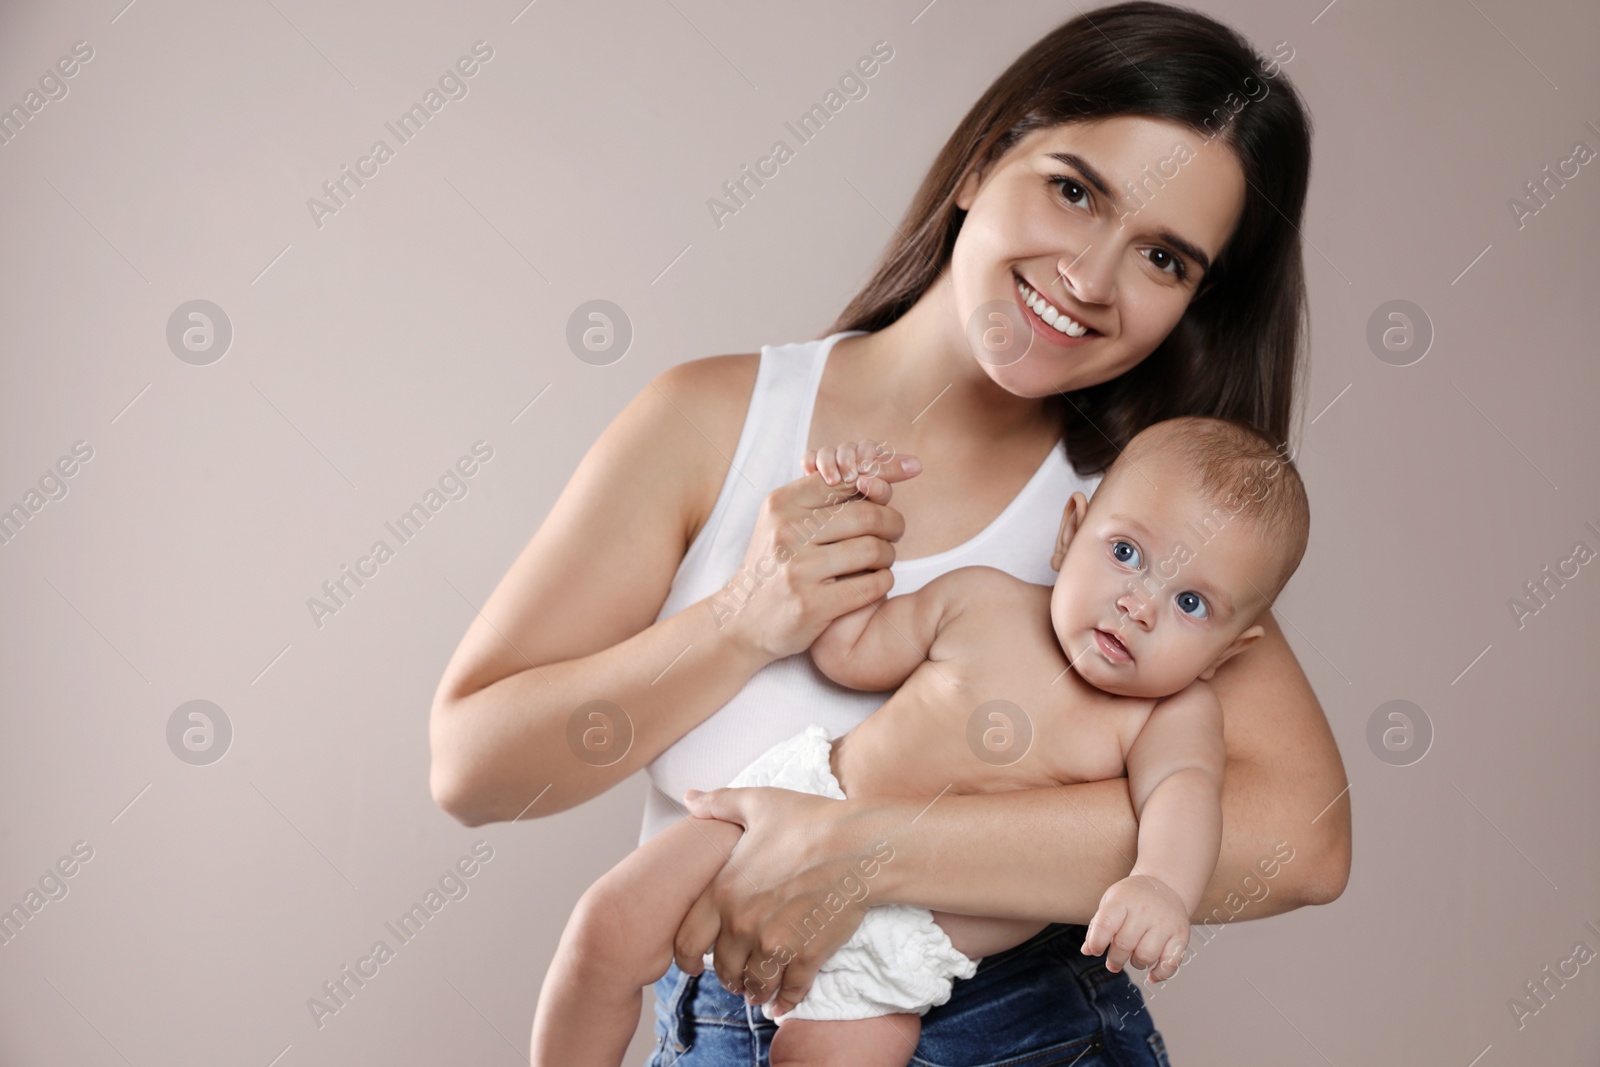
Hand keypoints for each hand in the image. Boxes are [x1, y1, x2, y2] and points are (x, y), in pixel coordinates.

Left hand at [672, 785, 888, 1015]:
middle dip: (727, 975)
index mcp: (723, 892)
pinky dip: (786, 1002)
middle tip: (733, 976)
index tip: (693, 965)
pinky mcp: (807, 957)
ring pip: (754, 985)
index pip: (686, 941)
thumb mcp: (758, 803)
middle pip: (722, 969)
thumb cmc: (809, 820)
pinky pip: (791, 992)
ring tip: (758, 991)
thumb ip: (718, 804)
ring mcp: (775, 945)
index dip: (685, 958)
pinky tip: (783, 1004)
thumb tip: (690, 799)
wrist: (857, 845)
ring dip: (754, 991)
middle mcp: (742, 925)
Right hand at [718, 441, 920, 660]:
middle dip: (893, 523)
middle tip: (893, 534)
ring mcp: (799, 569)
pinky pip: (871, 585)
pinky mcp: (812, 604)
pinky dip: (883, 582)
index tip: (914, 468)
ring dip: (888, 556)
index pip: (846, 477)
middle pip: (868, 515)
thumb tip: (877, 470)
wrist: (742, 619)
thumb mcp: (785, 521)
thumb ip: (824, 496)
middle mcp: (787, 531)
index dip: (885, 471)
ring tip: (881, 560)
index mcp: (782, 503)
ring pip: (874, 549)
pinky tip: (875, 582)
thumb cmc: (776, 564)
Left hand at [1081, 874, 1190, 981]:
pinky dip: (1160, 974)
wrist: (1164, 885)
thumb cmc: (1131, 899)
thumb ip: (1098, 927)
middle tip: (1113, 962)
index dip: (1097, 942)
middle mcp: (1145, 910)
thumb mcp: (1110, 903)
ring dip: (1136, 964)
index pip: (1105, 924)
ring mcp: (1165, 922)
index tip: (1096, 950)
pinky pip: (1170, 963)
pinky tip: (1151, 975)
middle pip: (1124, 945)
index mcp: (1122, 900)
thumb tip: (1087, 951)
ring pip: (1147, 956)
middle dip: (1115, 960)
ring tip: (1134, 958)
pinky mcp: (1181, 934)